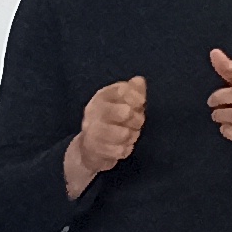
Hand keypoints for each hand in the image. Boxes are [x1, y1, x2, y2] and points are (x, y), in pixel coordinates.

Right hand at [66, 76, 146, 193]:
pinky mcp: (93, 149)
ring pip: (122, 133)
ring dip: (131, 135)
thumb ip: (134, 91)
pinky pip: (118, 150)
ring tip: (130, 135)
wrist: (90, 147)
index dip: (135, 97)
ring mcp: (91, 130)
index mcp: (101, 96)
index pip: (121, 91)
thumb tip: (139, 80)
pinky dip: (125, 150)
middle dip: (136, 119)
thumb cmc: (112, 121)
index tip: (141, 102)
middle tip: (137, 123)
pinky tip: (123, 147)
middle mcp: (93, 111)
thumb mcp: (124, 103)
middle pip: (124, 112)